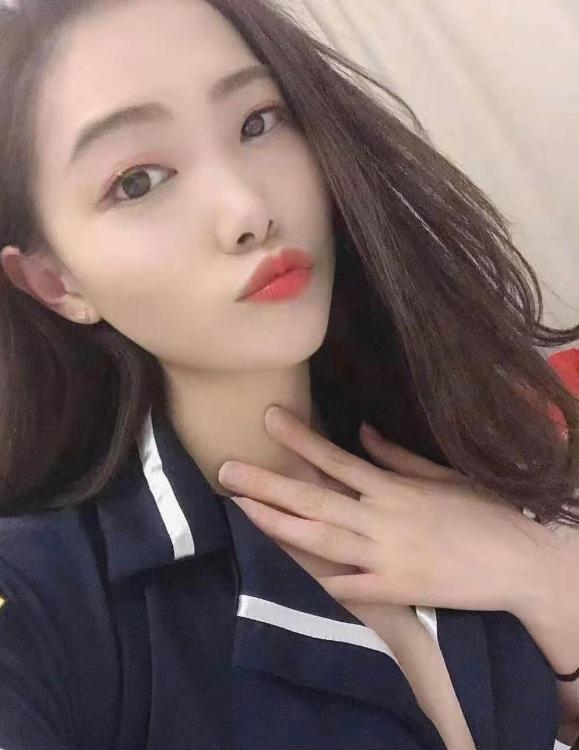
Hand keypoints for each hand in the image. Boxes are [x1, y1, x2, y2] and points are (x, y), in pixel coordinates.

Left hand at [218, 405, 549, 614]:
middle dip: (268, 483)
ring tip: (242, 508)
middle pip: (315, 497)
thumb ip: (396, 456)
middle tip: (227, 469)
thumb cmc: (483, 512)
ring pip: (321, 538)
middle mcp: (382, 516)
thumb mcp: (442, 475)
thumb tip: (360, 433)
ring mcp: (386, 554)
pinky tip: (288, 574)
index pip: (335, 458)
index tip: (268, 418)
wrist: (519, 561)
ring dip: (279, 524)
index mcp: (392, 486)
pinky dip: (322, 580)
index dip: (299, 438)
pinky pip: (350, 586)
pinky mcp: (397, 588)